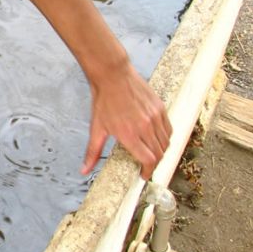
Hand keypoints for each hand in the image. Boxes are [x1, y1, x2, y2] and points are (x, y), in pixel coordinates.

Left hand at [81, 63, 171, 179]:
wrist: (112, 76)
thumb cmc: (103, 101)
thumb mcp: (96, 128)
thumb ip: (92, 152)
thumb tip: (84, 170)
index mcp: (130, 134)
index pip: (149, 160)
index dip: (148, 171)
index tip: (143, 175)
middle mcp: (145, 127)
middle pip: (159, 154)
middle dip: (154, 163)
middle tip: (146, 165)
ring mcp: (155, 117)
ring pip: (166, 142)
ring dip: (161, 151)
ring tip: (152, 153)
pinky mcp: (160, 108)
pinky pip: (168, 129)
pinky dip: (165, 137)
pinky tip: (156, 138)